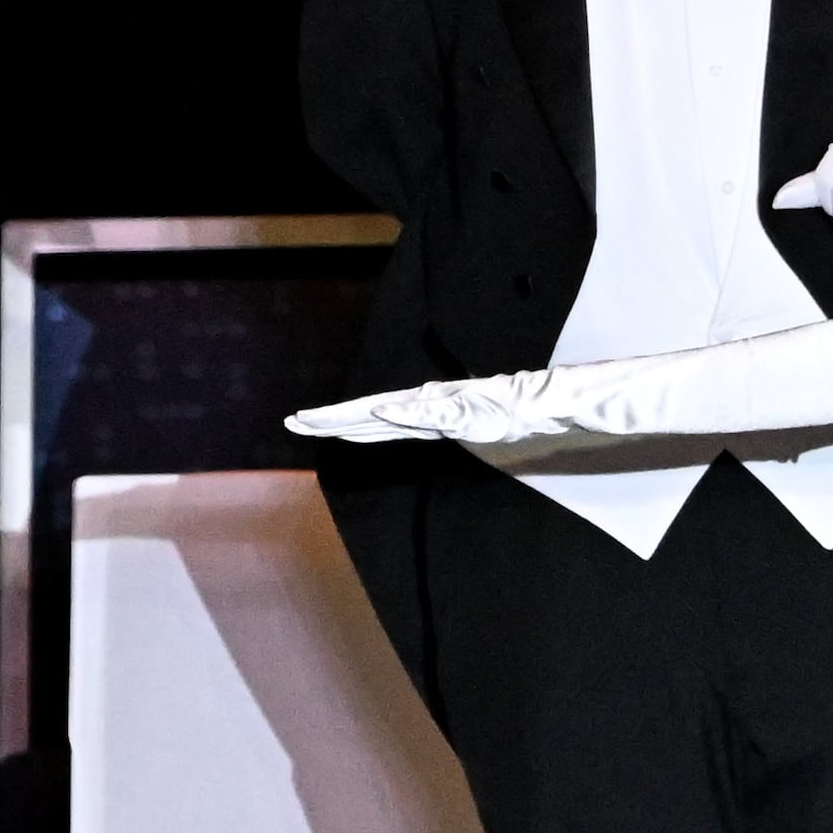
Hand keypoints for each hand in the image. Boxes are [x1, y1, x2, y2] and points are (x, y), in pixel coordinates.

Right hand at [289, 372, 573, 444]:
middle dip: (330, 420)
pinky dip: (378, 428)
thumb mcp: (467, 413)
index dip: (335, 418)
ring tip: (319, 424)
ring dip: (348, 424)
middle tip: (295, 422)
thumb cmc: (506, 408)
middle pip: (365, 414)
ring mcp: (431, 414)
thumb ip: (425, 413)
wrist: (537, 406)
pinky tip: (368, 427)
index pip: (367, 412)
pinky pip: (400, 426)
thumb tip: (384, 409)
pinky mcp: (444, 423)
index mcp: (419, 404)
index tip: (304, 420)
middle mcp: (420, 406)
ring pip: (379, 419)